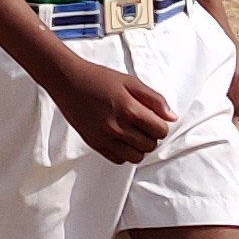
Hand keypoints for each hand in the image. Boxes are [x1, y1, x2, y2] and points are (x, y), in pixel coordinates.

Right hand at [47, 55, 176, 164]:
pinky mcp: (94, 144)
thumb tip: (171, 117)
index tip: (154, 119)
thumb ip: (154, 99)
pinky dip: (123, 153)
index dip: (160, 125)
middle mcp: (117, 127)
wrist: (67, 81)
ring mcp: (105, 138)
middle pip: (150, 146)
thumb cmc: (97, 78)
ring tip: (132, 133)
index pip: (160, 131)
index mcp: (129, 109)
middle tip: (142, 125)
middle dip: (150, 136)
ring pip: (136, 157)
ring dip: (138, 147)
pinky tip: (120, 139)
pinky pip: (118, 159)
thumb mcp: (130, 82)